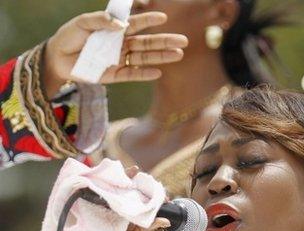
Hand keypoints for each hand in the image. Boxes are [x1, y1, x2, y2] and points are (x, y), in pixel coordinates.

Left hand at [44, 11, 187, 95]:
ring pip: (144, 58)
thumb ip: (101, 21)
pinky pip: (132, 74)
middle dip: (165, 41)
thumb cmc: (69, 37)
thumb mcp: (82, 24)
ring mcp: (120, 60)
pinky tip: (158, 72)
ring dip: (161, 57)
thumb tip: (122, 25)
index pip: (137, 24)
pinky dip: (145, 73)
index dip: (149, 21)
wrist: (56, 58)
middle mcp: (122, 44)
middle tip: (183, 41)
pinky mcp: (114, 75)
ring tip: (178, 55)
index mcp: (116, 30)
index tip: (163, 18)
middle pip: (147, 42)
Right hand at [44, 166, 169, 230]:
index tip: (158, 188)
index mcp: (125, 227)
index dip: (146, 197)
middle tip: (136, 172)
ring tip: (120, 173)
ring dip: (111, 184)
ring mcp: (93, 219)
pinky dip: (91, 193)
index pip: (137, 207)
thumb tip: (164, 220)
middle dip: (128, 183)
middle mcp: (110, 220)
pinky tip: (99, 184)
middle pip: (120, 197)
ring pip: (103, 197)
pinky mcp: (78, 222)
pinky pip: (84, 204)